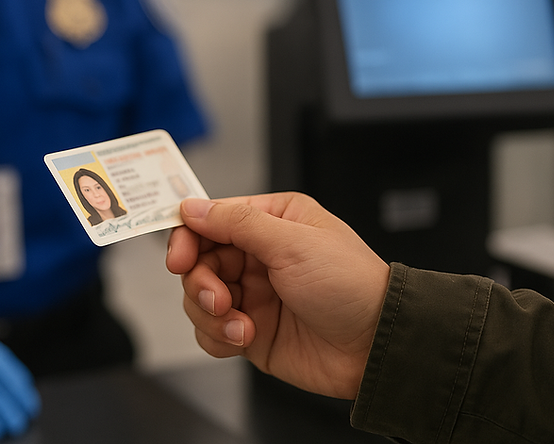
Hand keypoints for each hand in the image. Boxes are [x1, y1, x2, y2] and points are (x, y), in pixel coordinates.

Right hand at [166, 193, 389, 399]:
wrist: (375, 346)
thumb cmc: (350, 285)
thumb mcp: (293, 243)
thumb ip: (237, 223)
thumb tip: (193, 207)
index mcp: (271, 221)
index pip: (210, 220)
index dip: (187, 237)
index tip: (178, 258)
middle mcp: (258, 255)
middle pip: (198, 262)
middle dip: (201, 283)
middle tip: (219, 299)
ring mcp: (253, 294)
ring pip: (198, 298)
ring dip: (210, 314)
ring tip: (241, 325)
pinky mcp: (250, 331)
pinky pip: (209, 331)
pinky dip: (217, 337)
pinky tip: (243, 339)